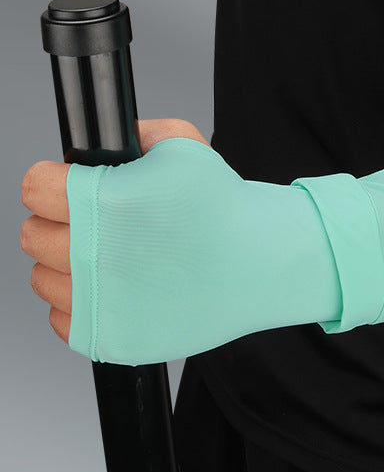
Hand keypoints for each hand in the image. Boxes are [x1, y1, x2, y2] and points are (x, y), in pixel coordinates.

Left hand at [20, 119, 209, 345]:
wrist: (261, 263)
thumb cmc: (226, 207)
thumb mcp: (185, 145)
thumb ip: (137, 133)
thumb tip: (107, 140)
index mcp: (102, 202)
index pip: (34, 187)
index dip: (55, 180)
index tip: (74, 185)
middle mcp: (93, 255)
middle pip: (33, 234)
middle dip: (59, 222)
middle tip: (99, 222)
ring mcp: (99, 303)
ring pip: (42, 278)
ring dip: (67, 264)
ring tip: (110, 257)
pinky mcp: (110, 339)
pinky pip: (61, 321)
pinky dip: (81, 304)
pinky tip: (114, 289)